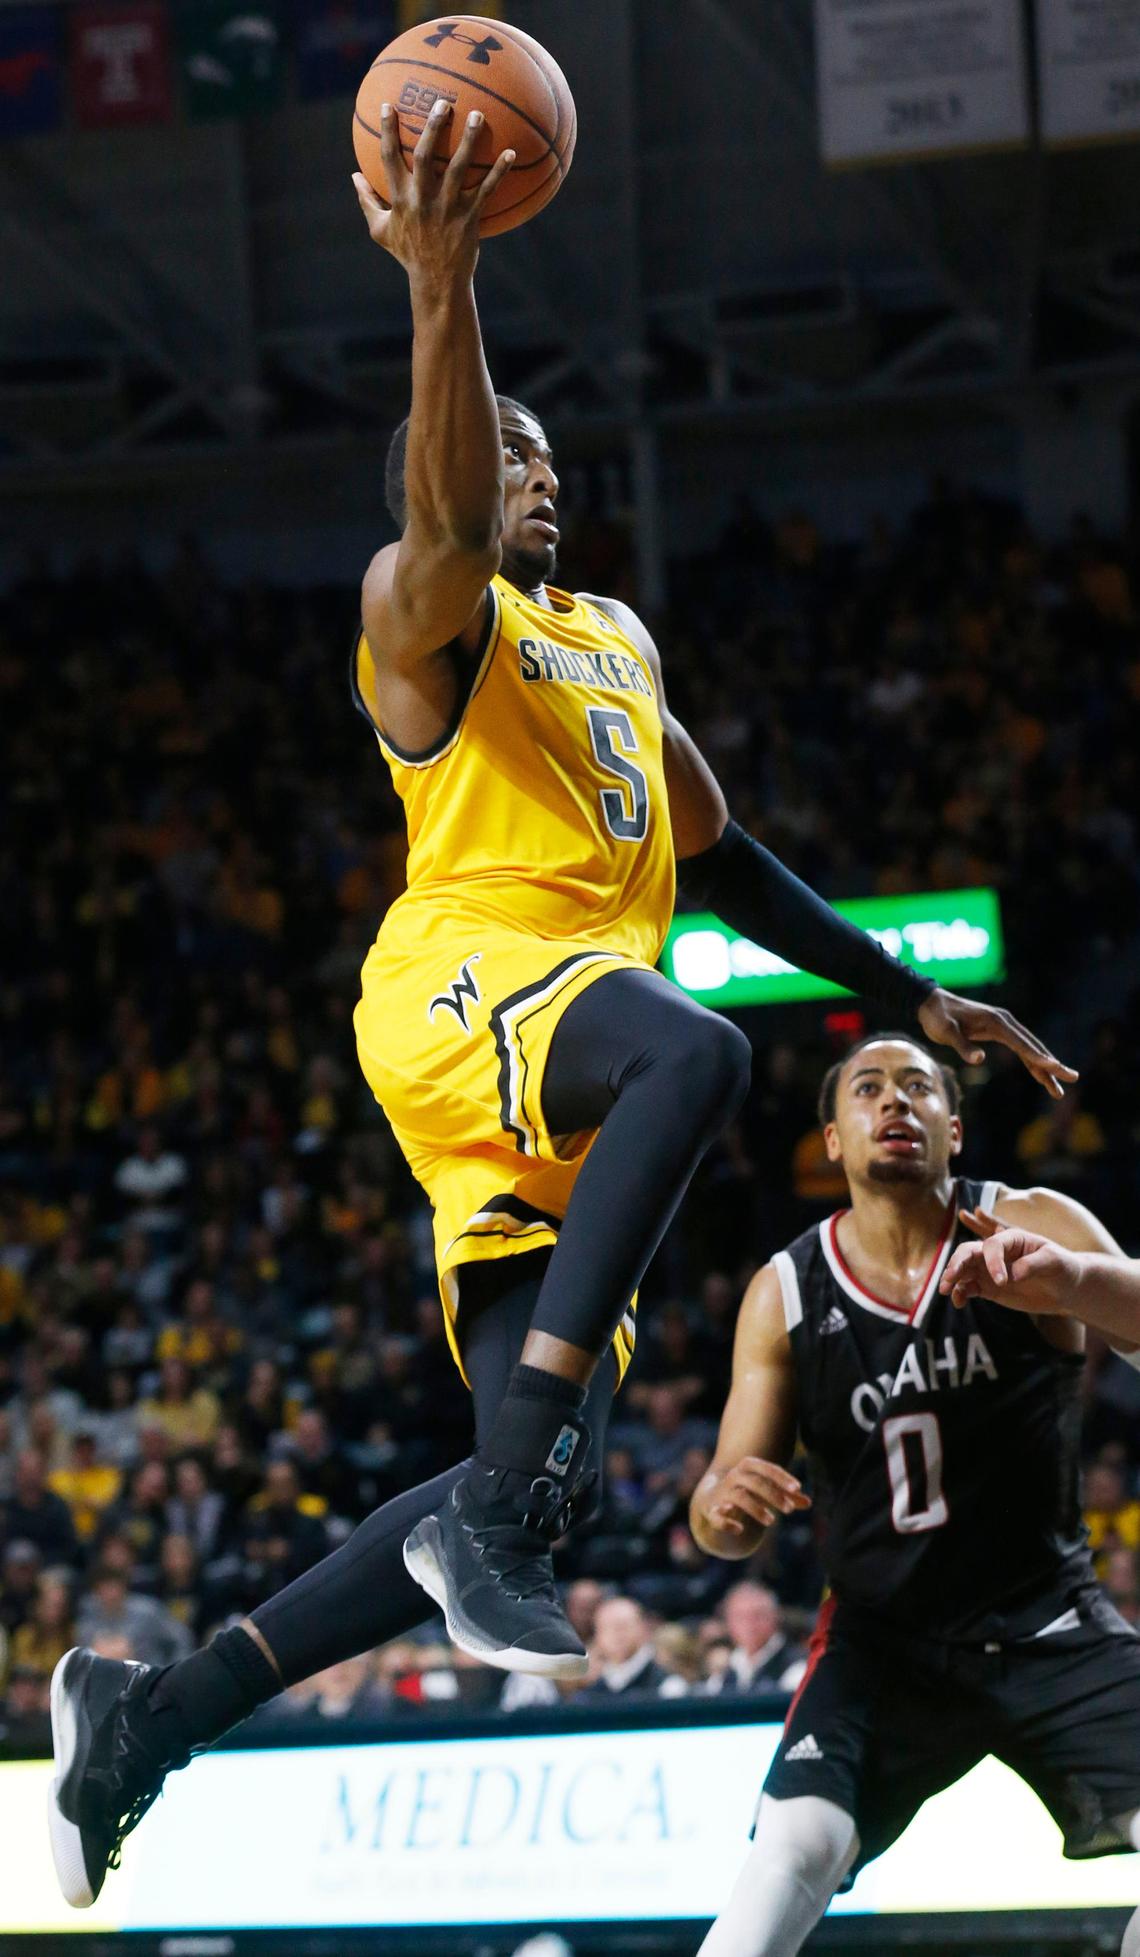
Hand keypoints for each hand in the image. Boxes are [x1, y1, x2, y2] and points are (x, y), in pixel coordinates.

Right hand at [352, 100, 514, 286]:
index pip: (389, 159)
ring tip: (477, 114)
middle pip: (426, 156)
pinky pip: (486, 190)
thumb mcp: (380, 230)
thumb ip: (367, 201)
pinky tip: (512, 152)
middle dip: (432, 127)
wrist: (436, 281)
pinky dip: (499, 171)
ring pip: (459, 167)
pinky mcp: (469, 217)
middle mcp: (423, 200)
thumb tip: (354, 176)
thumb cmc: (408, 253)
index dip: (387, 131)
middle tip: (442, 102)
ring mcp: (448, 208)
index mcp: (400, 199)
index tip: (388, 105)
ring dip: (468, 140)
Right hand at [706, 1458, 810, 1538]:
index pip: (766, 1468)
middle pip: (754, 1482)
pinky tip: (740, 1530)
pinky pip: (717, 1516)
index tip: (797, 1488)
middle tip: (790, 1510)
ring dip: (756, 1509)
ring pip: (740, 1497)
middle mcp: (734, 1477)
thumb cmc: (745, 1491)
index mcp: (747, 1468)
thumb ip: (785, 1496)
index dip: (781, 1477)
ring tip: (771, 1521)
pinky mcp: (712, 1512)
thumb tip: (809, 1503)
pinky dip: (727, 1522)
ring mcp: (722, 1494)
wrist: (709, 1498)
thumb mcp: (764, 1490)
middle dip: (773, 1495)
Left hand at [917, 988, 1076, 1099]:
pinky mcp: (999, 1032)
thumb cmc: (937, 1017)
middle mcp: (1006, 1022)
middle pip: (1034, 1046)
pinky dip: (1032, 1063)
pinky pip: (1021, 1050)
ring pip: (1031, 1049)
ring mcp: (1004, 1027)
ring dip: (1046, 1068)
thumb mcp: (945, 1032)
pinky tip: (1042, 1077)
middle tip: (1072, 1078)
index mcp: (996, 1022)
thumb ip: (962, 1046)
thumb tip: (979, 1059)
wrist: (931, 1003)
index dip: (1038, 1056)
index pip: (1021, 1042)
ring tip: (1060, 1089)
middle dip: (1052, 1064)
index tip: (1054, 1067)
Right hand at [939, 1207, 1080, 1313]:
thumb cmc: (1063, 1267)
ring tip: (946, 1290)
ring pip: (963, 1270)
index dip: (992, 1261)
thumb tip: (1012, 1275)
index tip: (1002, 1282)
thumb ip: (1032, 1265)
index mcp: (1011, 1239)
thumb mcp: (1053, 1262)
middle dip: (957, 1263)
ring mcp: (990, 1270)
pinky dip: (960, 1294)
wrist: (1066, 1288)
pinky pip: (968, 1288)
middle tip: (951, 1278)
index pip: (992, 1246)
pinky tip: (958, 1302)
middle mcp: (996, 1253)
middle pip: (968, 1252)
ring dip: (952, 1278)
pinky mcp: (989, 1288)